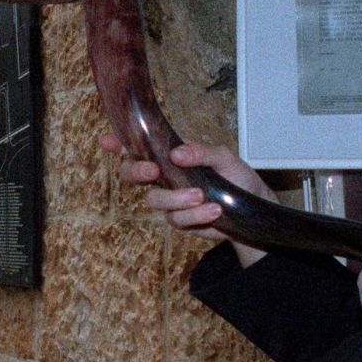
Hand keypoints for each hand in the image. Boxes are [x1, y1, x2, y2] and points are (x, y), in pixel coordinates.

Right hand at [100, 134, 273, 266]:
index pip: (139, 147)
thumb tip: (177, 153)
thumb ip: (202, 151)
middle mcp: (165, 176)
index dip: (118, 144)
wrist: (254, 207)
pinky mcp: (180, 220)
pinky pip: (177, 219)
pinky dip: (195, 215)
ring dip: (177, 198)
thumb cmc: (237, 176)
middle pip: (131, 174)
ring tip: (202, 196)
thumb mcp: (224, 157)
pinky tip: (214, 210)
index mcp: (170, 155)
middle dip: (136, 172)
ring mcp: (170, 199)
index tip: (108, 140)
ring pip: (154, 200)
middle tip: (153, 171)